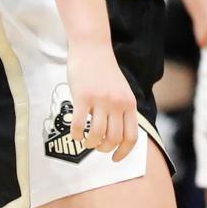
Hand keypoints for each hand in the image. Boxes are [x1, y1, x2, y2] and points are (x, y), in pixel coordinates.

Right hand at [67, 41, 138, 160]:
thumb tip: (119, 135)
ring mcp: (100, 100)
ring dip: (90, 144)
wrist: (93, 48)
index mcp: (129, 103)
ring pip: (96, 136)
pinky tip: (75, 133)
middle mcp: (117, 103)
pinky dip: (76, 135)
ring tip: (86, 140)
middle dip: (104, 149)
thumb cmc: (105, 71)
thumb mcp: (121, 90)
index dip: (123, 152)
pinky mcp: (83, 97)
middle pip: (113, 139)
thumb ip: (122, 109)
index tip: (115, 159)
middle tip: (97, 145)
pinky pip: (78, 126)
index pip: (131, 137)